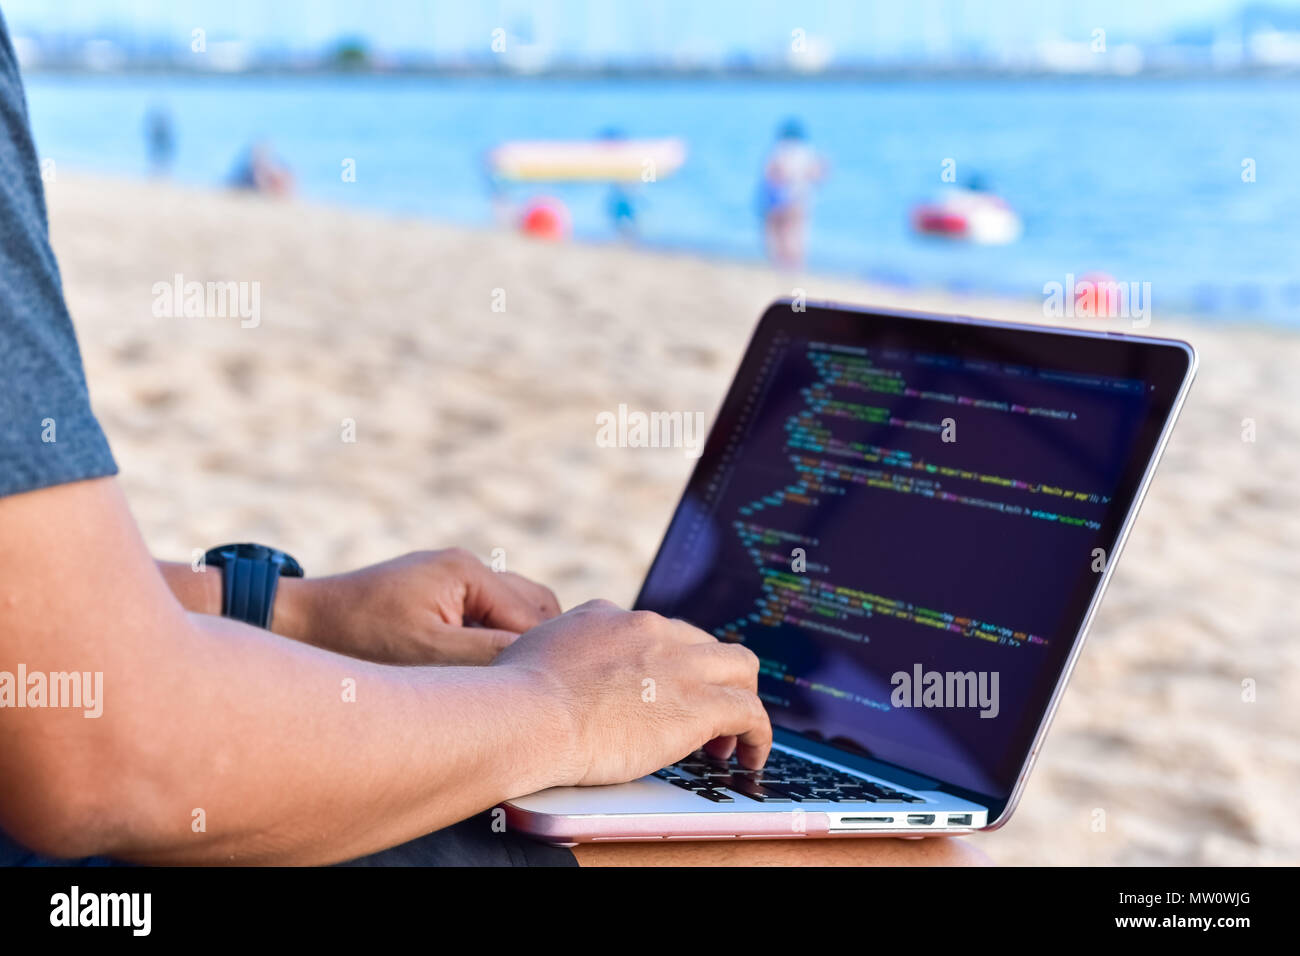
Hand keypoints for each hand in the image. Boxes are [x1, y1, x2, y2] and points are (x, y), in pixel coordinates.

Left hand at [277, 549, 560, 664]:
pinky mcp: (438, 594)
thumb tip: (542, 664)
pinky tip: (472, 673)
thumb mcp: (428, 654)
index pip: (535, 617)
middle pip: (536, 607)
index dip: (542, 658)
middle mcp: (466, 566)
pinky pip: (486, 616)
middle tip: (528, 692)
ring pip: (514, 611)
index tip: (546, 697)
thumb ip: (490, 654)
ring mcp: (452, 578)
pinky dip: (491, 642)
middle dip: (537, 648)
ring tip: (499, 685)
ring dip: (515, 645)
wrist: (298, 622)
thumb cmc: (357, 638)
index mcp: (468, 571)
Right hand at [493, 599, 771, 786]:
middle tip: (697, 715)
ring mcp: (680, 663)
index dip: (663, 665)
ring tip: (729, 738)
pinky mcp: (700, 704)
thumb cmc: (512, 697)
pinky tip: (750, 756)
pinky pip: (751, 711)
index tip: (658, 693)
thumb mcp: (529, 652)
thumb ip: (554, 653)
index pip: (654, 632)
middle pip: (703, 643)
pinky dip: (758, 733)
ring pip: (740, 666)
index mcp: (609, 616)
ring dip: (740, 698)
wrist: (529, 714)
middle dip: (706, 677)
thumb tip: (547, 668)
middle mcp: (651, 630)